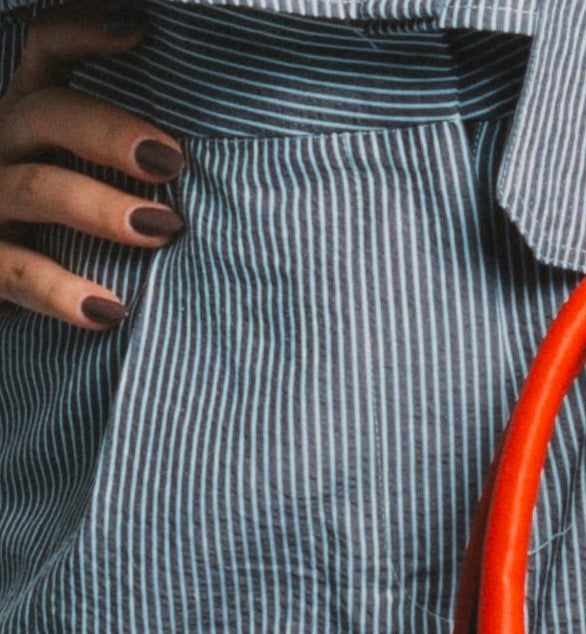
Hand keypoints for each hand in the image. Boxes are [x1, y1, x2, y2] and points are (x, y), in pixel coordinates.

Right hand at [0, 0, 184, 329]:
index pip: (47, 49)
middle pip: (46, 116)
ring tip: (163, 227)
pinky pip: (19, 274)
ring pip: (37, 190)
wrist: (8, 281)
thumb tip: (221, 150)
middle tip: (172, 159)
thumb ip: (135, 152)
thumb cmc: (72, 226)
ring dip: (101, 208)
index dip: (84, 31)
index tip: (140, 28)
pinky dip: (63, 293)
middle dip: (109, 132)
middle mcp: (6, 148)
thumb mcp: (90, 171)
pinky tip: (109, 311)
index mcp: (32, 114)